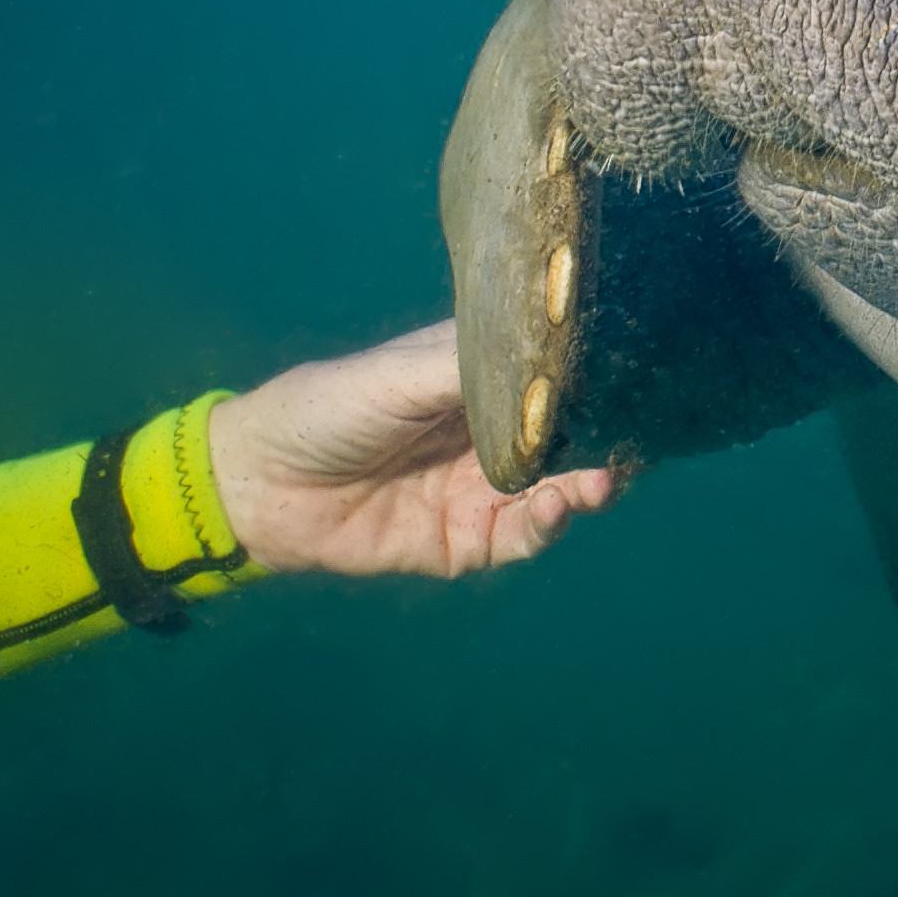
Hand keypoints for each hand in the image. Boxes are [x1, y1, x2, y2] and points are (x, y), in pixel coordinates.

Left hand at [205, 320, 618, 577]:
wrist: (259, 485)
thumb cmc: (328, 407)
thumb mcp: (403, 372)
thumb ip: (475, 367)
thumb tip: (554, 352)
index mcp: (479, 380)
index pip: (553, 378)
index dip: (595, 379)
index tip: (637, 377)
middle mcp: (491, 433)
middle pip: (567, 438)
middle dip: (603, 439)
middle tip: (633, 439)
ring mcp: (482, 490)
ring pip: (556, 491)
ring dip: (585, 485)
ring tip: (600, 478)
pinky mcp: (465, 544)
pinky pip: (519, 539)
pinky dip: (544, 527)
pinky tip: (554, 508)